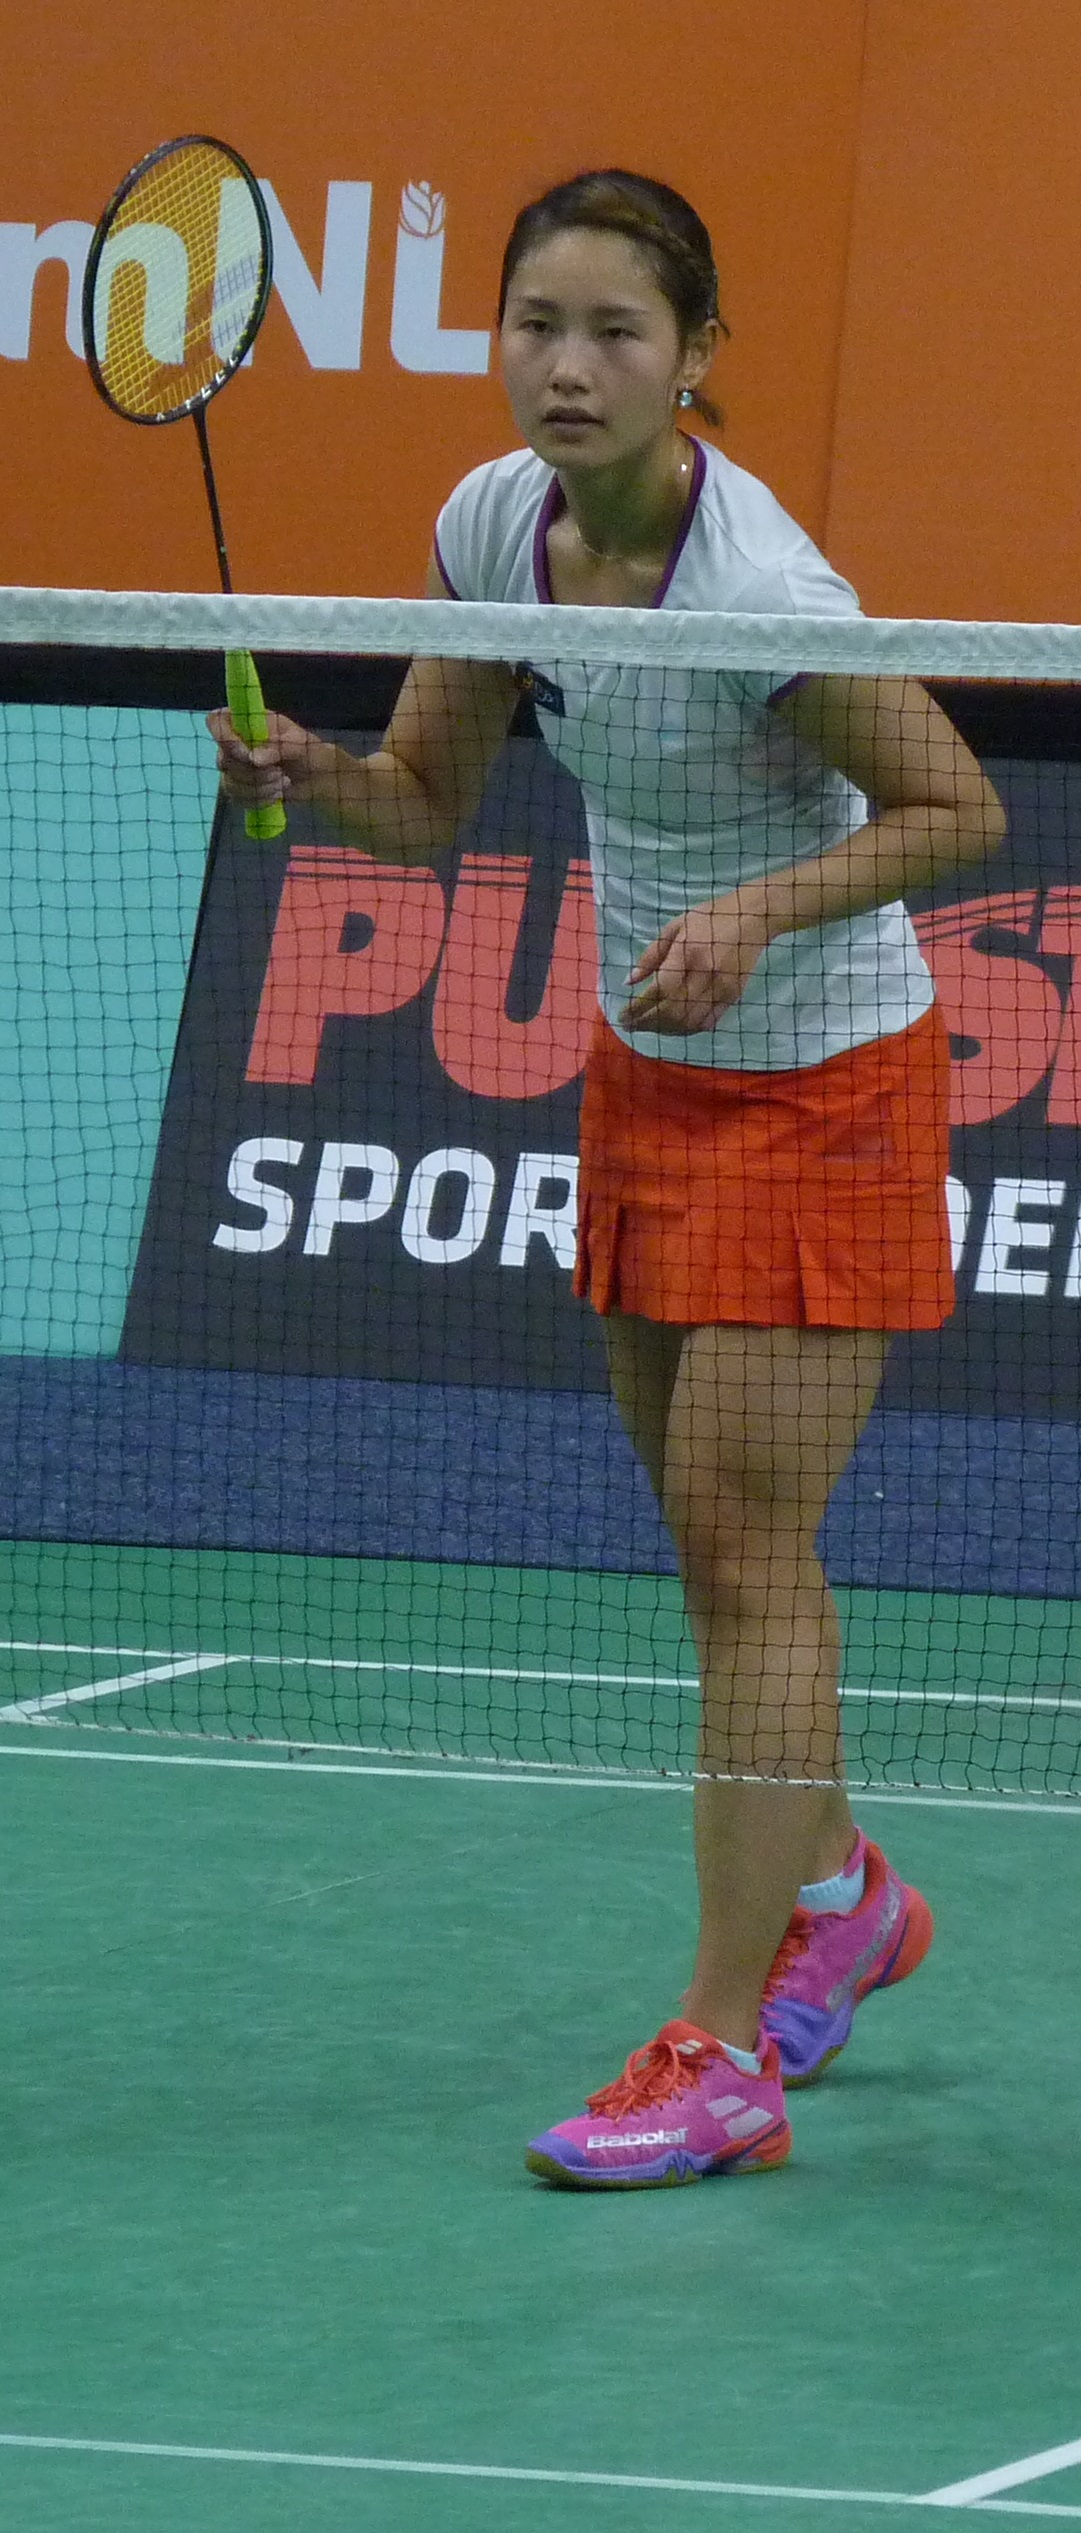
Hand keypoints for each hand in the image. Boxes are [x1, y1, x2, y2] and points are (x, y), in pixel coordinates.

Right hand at [206, 708, 328, 809]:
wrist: (316, 777)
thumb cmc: (308, 751)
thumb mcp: (298, 743)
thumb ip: (277, 747)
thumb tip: (253, 759)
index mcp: (247, 722)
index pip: (216, 721)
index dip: (224, 738)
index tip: (246, 755)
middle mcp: (236, 742)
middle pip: (223, 760)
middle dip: (254, 773)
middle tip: (279, 771)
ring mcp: (235, 766)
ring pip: (230, 783)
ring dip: (260, 788)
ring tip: (282, 782)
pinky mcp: (240, 788)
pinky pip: (238, 799)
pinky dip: (260, 800)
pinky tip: (276, 794)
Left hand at [619, 894, 771, 1033]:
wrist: (752, 918)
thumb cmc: (710, 918)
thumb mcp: (675, 927)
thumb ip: (652, 955)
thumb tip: (630, 981)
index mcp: (688, 953)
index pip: (659, 990)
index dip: (638, 1008)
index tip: (623, 1016)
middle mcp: (705, 975)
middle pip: (672, 1011)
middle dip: (647, 1022)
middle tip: (630, 1025)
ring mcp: (721, 989)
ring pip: (688, 1022)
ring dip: (665, 1030)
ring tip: (648, 1027)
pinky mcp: (732, 998)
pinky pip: (706, 1023)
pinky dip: (686, 1029)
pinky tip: (673, 1027)